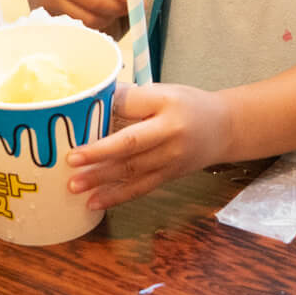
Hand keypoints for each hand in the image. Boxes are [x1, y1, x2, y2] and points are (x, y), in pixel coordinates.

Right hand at [25, 0, 149, 30]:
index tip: (142, 0)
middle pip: (99, 2)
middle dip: (121, 8)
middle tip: (132, 9)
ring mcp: (49, 1)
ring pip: (91, 18)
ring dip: (109, 18)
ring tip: (114, 11)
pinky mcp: (48, 19)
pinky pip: (81, 28)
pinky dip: (96, 25)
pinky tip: (99, 17)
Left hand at [65, 82, 232, 208]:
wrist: (224, 128)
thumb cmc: (188, 105)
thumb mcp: (163, 92)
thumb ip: (130, 98)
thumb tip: (90, 100)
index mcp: (167, 105)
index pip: (132, 108)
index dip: (107, 112)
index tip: (79, 121)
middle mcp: (171, 133)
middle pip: (131, 145)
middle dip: (99, 155)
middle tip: (71, 162)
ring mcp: (171, 159)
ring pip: (132, 170)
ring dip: (101, 180)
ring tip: (74, 186)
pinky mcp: (169, 176)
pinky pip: (140, 188)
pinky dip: (116, 196)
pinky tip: (94, 203)